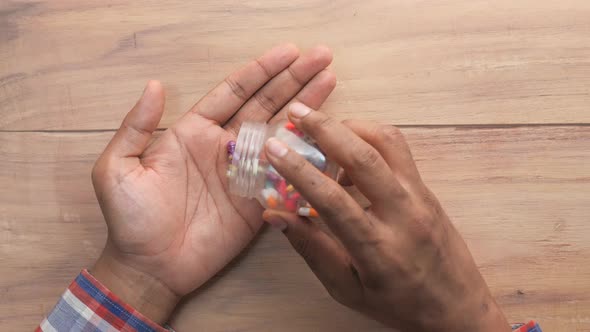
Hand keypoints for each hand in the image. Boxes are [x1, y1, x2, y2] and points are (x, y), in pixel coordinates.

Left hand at [90, 45, 335, 322]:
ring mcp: (244, 174)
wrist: (149, 268)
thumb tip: (155, 85)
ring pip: (281, 135)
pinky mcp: (258, 202)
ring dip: (306, 110)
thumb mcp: (118, 168)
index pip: (235, 92)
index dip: (262, 71)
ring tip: (331, 82)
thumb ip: (136, 126)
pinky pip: (286, 176)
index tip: (290, 51)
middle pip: (266, 105)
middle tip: (322, 58)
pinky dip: (307, 159)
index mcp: (195, 132)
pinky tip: (327, 139)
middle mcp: (225, 147)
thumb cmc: (129, 219)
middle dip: (294, 80)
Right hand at [261, 103, 510, 331]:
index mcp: (378, 249)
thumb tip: (275, 215)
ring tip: (322, 127)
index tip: (274, 149)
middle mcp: (404, 216)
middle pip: (365, 158)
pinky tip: (349, 153)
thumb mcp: (347, 289)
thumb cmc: (398, 304)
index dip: (300, 171)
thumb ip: (311, 249)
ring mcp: (420, 197)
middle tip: (297, 114)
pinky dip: (369, 139)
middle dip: (327, 129)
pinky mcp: (427, 189)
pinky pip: (398, 151)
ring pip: (388, 143)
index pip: (333, 201)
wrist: (458, 307)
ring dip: (352, 126)